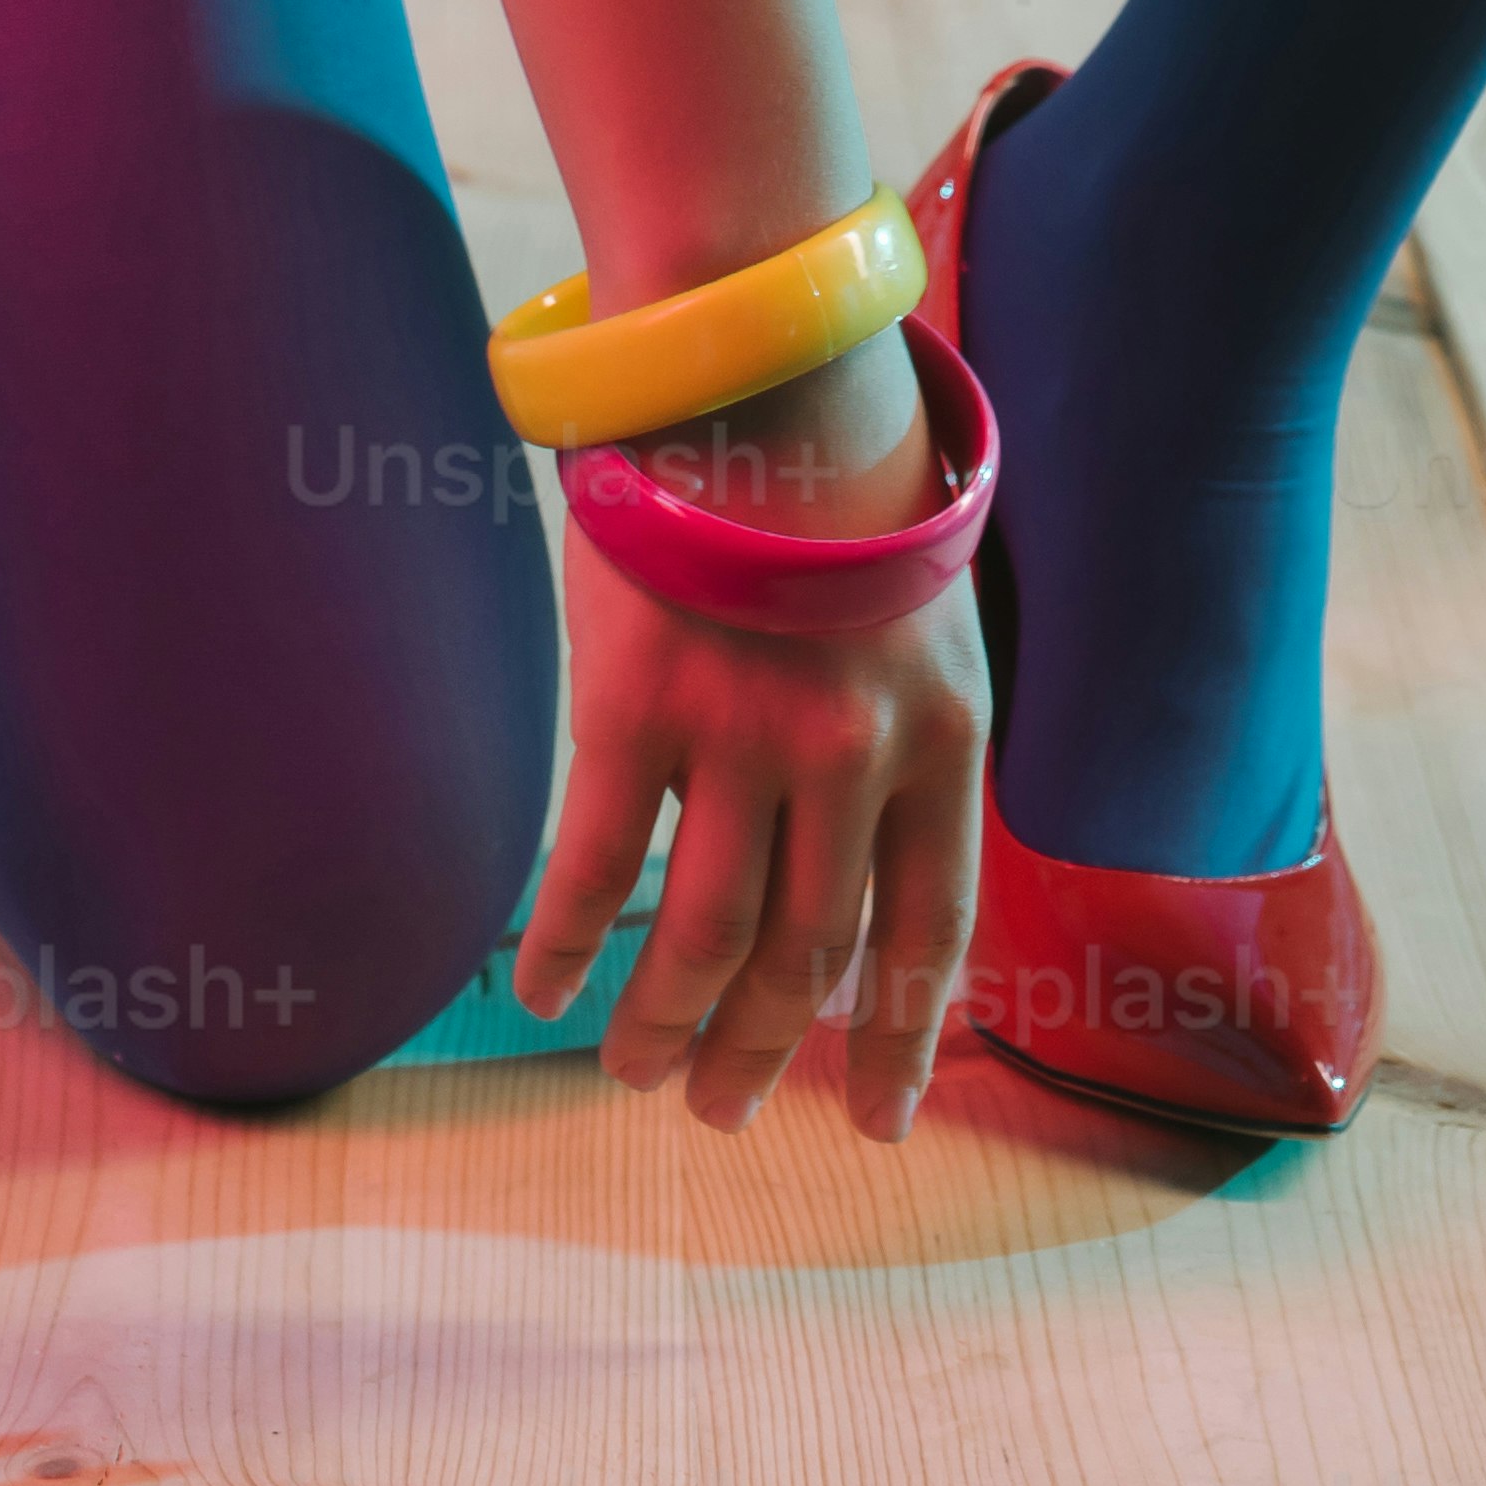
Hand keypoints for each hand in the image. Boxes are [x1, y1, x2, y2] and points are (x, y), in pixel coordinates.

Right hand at [510, 334, 988, 1137]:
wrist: (754, 363)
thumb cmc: (837, 494)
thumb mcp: (922, 622)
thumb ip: (905, 744)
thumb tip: (867, 884)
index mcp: (941, 738)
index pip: (930, 933)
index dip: (903, 1043)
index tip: (875, 1122)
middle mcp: (853, 756)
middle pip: (810, 958)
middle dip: (764, 1056)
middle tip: (720, 1109)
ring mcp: (744, 736)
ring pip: (706, 940)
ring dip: (665, 1025)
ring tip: (635, 1068)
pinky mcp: (635, 705)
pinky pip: (595, 868)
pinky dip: (567, 947)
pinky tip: (544, 990)